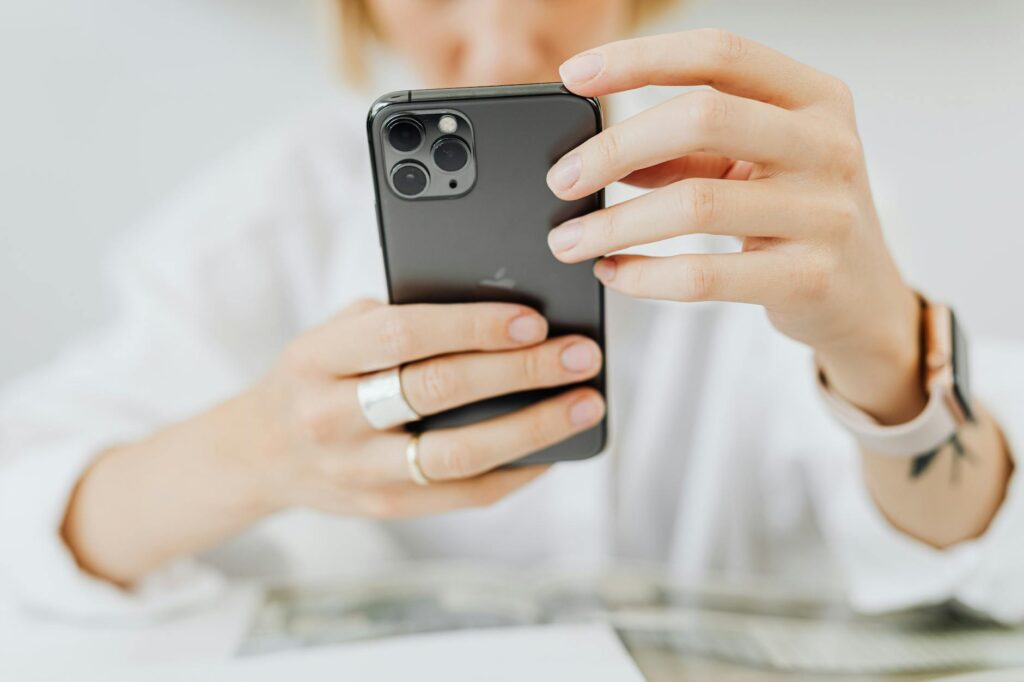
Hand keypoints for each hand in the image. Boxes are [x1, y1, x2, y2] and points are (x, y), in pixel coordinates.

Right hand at [256, 299, 603, 516]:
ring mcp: (356, 471)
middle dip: (520, 371)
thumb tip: (500, 311)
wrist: (262, 452)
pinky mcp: (384, 507)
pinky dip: (514, 473)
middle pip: (436, 391)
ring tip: (584, 405)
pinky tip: (552, 450)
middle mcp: (330, 418)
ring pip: (456, 455)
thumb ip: (397, 320)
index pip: (401, 334)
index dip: (470, 326)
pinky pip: (462, 496)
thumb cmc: (318, 375)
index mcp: (317, 359)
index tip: (532, 318)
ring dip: (531, 429)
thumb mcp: (334, 334)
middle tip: (580, 356)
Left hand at [546, 29, 922, 421]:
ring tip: (570, 240)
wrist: (865, 299)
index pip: (719, 52)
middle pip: (701, 117)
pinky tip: (613, 273)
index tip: (572, 76)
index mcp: (815, 95)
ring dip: (614, 224)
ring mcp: (825, 212)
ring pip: (695, 203)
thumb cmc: (798, 216)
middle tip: (562, 181)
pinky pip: (704, 275)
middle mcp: (828, 143)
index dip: (639, 58)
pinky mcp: (809, 278)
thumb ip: (686, 150)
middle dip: (614, 148)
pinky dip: (643, 275)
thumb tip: (596, 153)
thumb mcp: (755, 165)